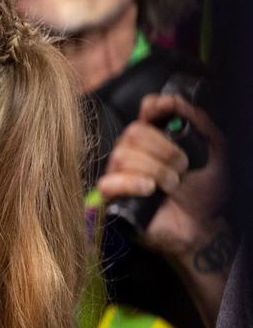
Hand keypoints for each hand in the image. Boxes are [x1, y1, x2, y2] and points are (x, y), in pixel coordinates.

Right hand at [97, 94, 227, 259]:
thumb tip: (176, 101)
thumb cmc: (207, 193)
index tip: (169, 113)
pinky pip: (109, 181)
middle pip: (133, 132)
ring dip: (156, 171)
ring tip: (172, 185)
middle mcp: (134, 150)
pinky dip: (132, 183)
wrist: (203, 226)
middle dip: (164, 150)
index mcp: (156, 137)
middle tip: (182, 168)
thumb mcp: (216, 153)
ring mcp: (121, 172)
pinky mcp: (113, 197)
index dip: (155, 107)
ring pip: (123, 155)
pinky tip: (150, 189)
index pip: (146, 109)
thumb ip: (200, 123)